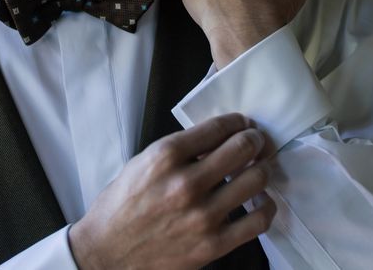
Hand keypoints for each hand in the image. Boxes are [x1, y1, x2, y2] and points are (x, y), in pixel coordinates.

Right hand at [69, 113, 275, 269]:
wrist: (106, 251)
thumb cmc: (124, 201)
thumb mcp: (146, 160)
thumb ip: (183, 147)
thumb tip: (220, 136)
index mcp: (167, 155)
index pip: (218, 127)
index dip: (238, 121)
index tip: (243, 122)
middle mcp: (186, 182)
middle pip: (242, 147)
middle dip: (255, 139)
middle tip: (256, 141)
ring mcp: (202, 216)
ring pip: (255, 179)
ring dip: (262, 168)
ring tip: (258, 167)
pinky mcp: (212, 245)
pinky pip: (257, 221)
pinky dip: (266, 206)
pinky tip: (260, 200)